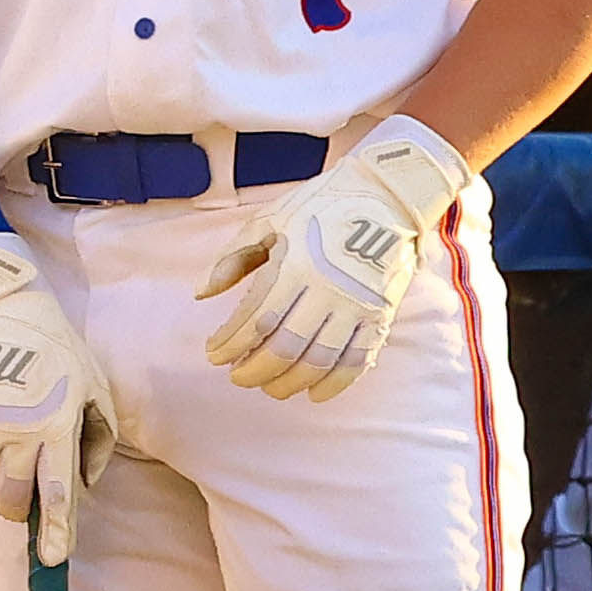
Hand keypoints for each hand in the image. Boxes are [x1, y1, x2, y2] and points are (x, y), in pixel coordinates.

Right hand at [0, 234, 118, 564]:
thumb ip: (98, 438)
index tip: (53, 559)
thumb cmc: (56, 348)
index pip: (59, 492)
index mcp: (57, 426)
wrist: (1, 309)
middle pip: (13, 500)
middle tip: (25, 496)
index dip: (57, 531)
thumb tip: (84, 483)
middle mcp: (18, 432)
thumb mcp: (94, 386)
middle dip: (21, 508)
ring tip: (5, 434)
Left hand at [195, 116, 469, 402]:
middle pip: (285, 349)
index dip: (229, 344)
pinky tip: (314, 394)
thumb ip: (233, 258)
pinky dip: (336, 384)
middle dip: (254, 371)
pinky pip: (359, 360)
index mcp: (295, 266)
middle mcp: (328, 290)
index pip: (255, 320)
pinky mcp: (382, 314)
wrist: (389, 196)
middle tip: (236, 377)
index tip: (213, 354)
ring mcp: (358, 305)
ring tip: (268, 387)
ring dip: (289, 383)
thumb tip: (202, 295)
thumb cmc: (321, 205)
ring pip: (319, 361)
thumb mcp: (269, 220)